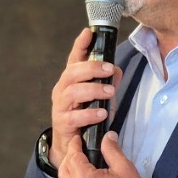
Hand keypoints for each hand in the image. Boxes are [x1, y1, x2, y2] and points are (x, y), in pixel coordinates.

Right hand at [48, 27, 119, 169]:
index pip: (74, 58)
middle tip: (109, 69)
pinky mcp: (62, 123)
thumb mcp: (100, 98)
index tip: (88, 32)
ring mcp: (60, 106)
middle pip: (72, 72)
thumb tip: (116, 70)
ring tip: (110, 93)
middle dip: (92, 68)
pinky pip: (74, 116)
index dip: (80, 45)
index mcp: (72, 80)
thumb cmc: (86, 117)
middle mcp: (63, 89)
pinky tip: (102, 113)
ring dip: (93, 90)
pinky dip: (89, 114)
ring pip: (73, 92)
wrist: (71, 145)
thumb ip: (107, 83)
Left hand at [58, 131, 145, 177]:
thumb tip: (107, 137)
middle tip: (79, 150)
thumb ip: (111, 150)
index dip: (74, 145)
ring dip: (68, 172)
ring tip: (79, 165)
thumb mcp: (124, 167)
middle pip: (63, 169)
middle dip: (69, 157)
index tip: (78, 139)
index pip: (72, 157)